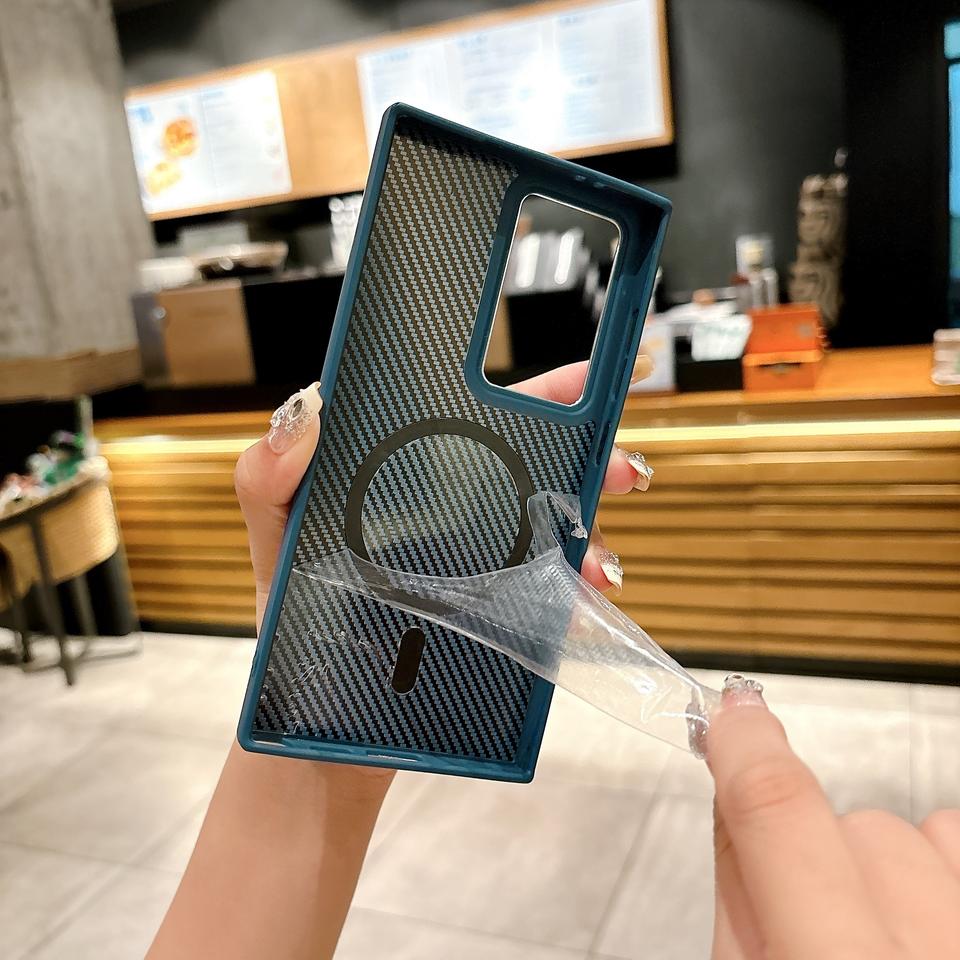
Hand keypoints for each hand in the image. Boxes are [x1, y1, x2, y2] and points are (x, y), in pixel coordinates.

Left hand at [234, 354, 654, 625]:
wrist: (318, 726)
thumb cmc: (290, 623)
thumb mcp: (275, 540)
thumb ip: (270, 476)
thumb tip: (308, 407)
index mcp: (408, 479)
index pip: (477, 416)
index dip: (536, 393)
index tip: (584, 384)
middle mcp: (456, 516)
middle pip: (539, 469)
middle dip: (593, 461)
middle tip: (622, 471)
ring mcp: (483, 567)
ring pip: (556, 533)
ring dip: (590, 538)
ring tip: (594, 564)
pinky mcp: (499, 618)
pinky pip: (553, 598)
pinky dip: (578, 599)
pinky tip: (580, 610)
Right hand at [708, 676, 959, 958]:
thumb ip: (738, 894)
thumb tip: (729, 789)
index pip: (780, 810)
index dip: (747, 745)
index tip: (733, 712)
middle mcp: (934, 948)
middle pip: (857, 825)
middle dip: (817, 851)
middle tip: (804, 921)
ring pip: (922, 833)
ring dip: (888, 868)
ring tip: (879, 941)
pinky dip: (941, 869)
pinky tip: (929, 927)